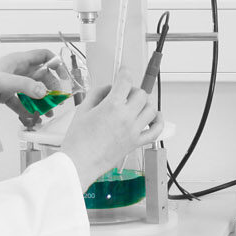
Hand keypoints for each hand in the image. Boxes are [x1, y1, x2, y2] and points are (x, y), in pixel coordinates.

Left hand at [0, 49, 69, 128]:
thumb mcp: (2, 80)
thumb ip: (24, 85)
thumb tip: (43, 92)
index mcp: (18, 61)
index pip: (43, 56)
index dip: (55, 64)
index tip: (63, 76)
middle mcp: (16, 70)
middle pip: (40, 76)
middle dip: (50, 88)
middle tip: (56, 100)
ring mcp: (12, 83)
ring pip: (32, 91)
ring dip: (40, 101)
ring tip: (46, 113)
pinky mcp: (5, 95)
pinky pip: (21, 102)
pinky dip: (27, 110)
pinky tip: (31, 118)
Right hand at [58, 73, 160, 187]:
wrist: (79, 163)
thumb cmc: (77, 141)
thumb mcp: (82, 110)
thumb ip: (97, 94)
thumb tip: (108, 88)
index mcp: (112, 106)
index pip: (125, 81)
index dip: (124, 73)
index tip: (124, 72)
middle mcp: (126, 117)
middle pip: (141, 94)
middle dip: (133, 90)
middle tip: (125, 93)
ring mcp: (133, 131)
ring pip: (151, 109)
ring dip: (145, 104)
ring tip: (136, 105)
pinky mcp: (136, 143)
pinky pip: (156, 131)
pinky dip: (158, 122)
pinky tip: (154, 117)